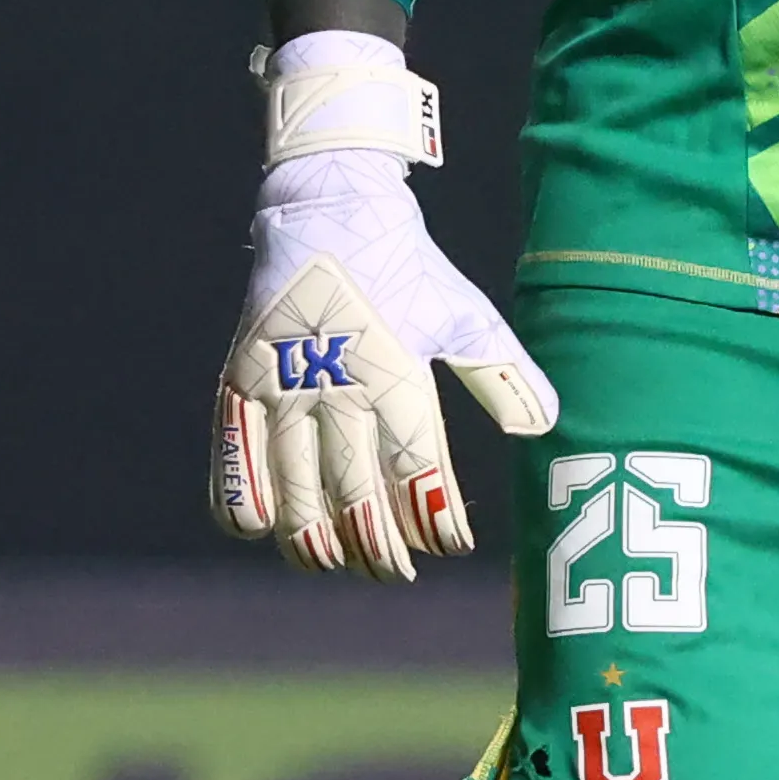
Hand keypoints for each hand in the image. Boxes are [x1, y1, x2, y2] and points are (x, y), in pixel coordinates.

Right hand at [211, 53, 556, 579]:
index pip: (418, 468)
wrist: (330, 207)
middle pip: (354, 494)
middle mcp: (337, 388)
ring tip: (335, 562)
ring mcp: (282, 389)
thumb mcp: (464, 316)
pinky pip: (232, 462)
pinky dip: (243, 505)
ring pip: (292, 493)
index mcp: (396, 373)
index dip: (436, 517)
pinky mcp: (240, 383)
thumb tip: (546, 426)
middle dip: (378, 546)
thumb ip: (503, 374)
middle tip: (395, 573)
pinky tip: (266, 528)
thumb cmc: (406, 268)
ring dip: (314, 540)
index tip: (453, 546)